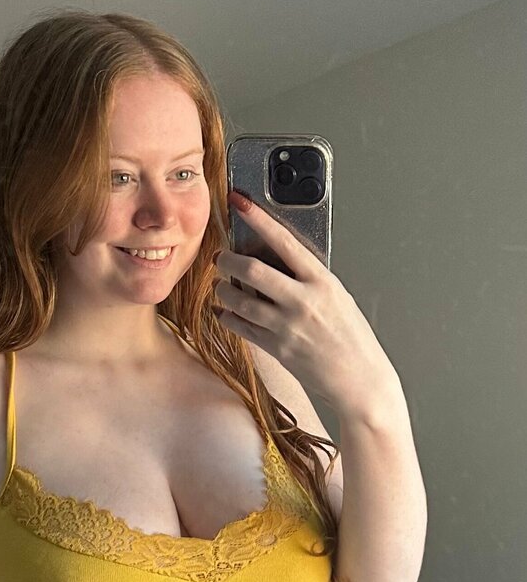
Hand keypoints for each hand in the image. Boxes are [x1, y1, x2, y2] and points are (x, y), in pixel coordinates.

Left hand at [213, 191, 400, 419]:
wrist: (360, 379)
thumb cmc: (352, 337)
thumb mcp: (337, 297)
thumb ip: (309, 280)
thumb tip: (278, 263)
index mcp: (322, 281)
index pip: (283, 241)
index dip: (258, 218)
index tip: (240, 202)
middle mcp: (302, 301)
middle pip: (252, 271)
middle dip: (228, 260)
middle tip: (220, 257)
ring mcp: (287, 326)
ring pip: (240, 300)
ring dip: (223, 290)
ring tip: (221, 286)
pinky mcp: (277, 349)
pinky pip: (241, 328)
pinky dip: (228, 317)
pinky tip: (224, 312)